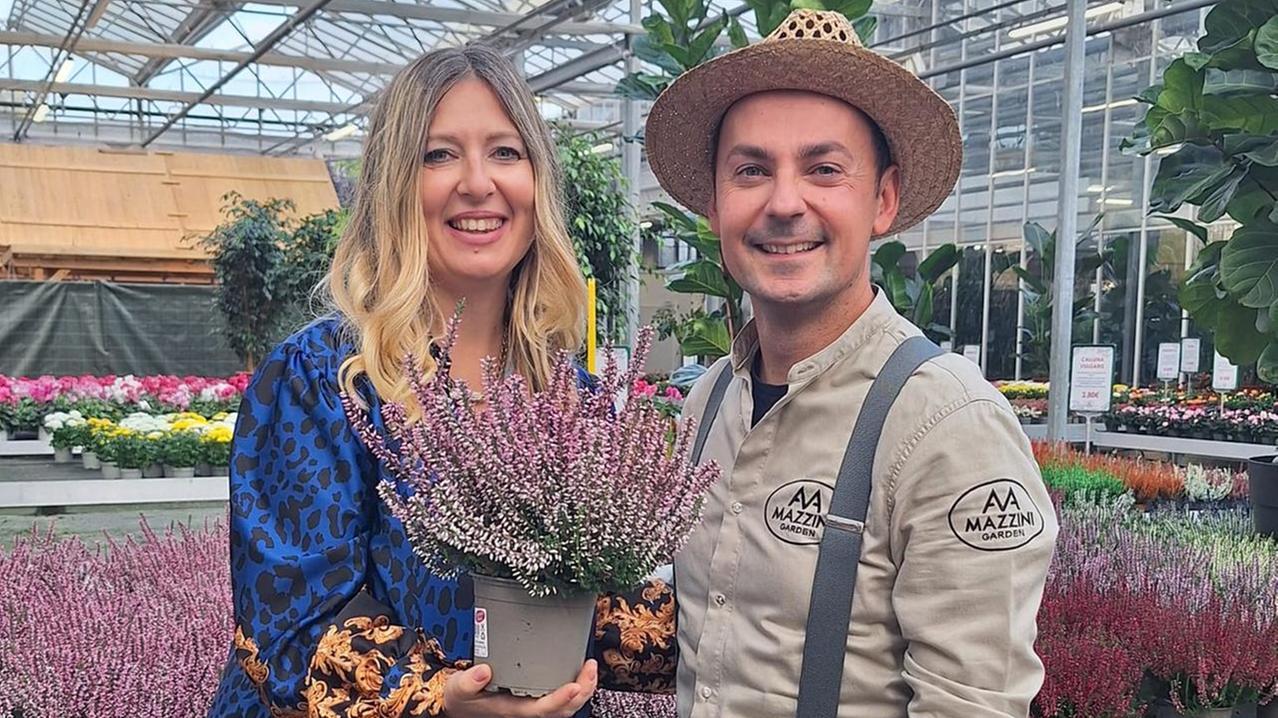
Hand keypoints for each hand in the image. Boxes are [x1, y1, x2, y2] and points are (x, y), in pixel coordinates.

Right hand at [443, 659, 597, 717]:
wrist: (460, 704)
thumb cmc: (464, 696)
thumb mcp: (459, 688)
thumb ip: (468, 681)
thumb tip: (483, 671)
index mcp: (513, 710)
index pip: (542, 708)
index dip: (560, 699)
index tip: (574, 686)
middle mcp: (527, 711)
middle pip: (563, 710)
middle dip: (582, 691)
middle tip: (590, 667)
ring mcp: (533, 707)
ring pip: (566, 707)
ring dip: (583, 689)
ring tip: (590, 667)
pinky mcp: (536, 700)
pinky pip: (562, 700)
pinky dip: (575, 688)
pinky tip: (580, 672)